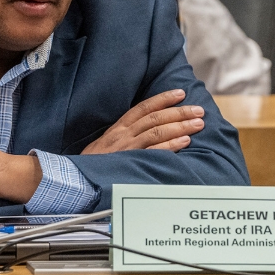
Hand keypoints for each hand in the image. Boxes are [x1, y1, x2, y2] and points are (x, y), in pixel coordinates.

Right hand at [82, 89, 204, 154]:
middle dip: (179, 112)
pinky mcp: (130, 162)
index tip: (180, 93)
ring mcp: (127, 148)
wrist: (75, 181)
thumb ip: (124, 137)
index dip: (163, 99)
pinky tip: (185, 142)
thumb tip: (146, 131)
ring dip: (180, 126)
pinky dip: (171, 145)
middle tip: (198, 110)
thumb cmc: (93, 165)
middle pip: (155, 118)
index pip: (144, 108)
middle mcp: (123, 135)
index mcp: (118, 128)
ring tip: (198, 123)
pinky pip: (154, 151)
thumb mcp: (106, 145)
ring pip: (157, 131)